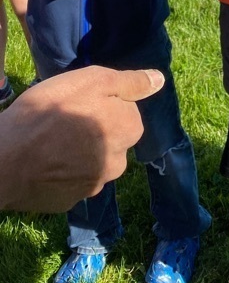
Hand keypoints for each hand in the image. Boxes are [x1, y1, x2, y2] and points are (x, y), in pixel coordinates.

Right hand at [0, 66, 164, 212]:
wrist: (5, 160)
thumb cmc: (49, 112)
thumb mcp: (92, 81)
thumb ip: (129, 83)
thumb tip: (159, 80)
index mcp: (129, 131)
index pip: (127, 114)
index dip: (105, 105)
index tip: (82, 103)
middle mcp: (118, 163)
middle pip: (113, 140)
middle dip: (96, 131)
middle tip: (64, 121)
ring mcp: (94, 186)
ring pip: (94, 162)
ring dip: (80, 153)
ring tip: (52, 142)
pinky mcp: (70, 202)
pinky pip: (72, 182)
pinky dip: (63, 173)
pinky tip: (45, 162)